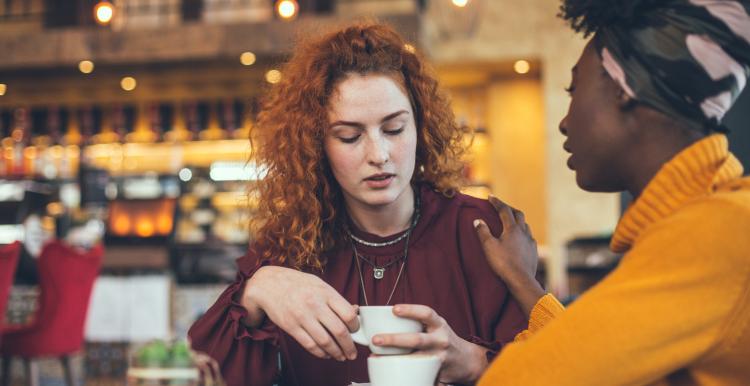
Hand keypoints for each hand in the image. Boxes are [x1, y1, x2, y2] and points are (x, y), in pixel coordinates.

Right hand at [242, 266, 358, 360]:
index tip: (355, 331)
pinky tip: (326, 354)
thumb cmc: (297, 284)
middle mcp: (315, 305)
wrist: (269, 284)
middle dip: (349, 346)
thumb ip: (336, 299)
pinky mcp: (291, 327)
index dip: (355, 326)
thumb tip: (355, 311)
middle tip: (352, 352)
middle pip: (339, 331)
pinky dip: (321, 353)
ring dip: (336, 353)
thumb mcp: (320, 285)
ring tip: (341, 356)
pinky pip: (310, 345)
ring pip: (325, 342)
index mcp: (325, 293)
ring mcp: (302, 317)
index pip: (348, 314)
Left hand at [371, 305, 487, 383]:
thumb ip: (417, 325)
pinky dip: (409, 377)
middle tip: (376, 339)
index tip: (394, 309)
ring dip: (396, 360)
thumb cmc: (443, 340)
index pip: (426, 313)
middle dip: (394, 339)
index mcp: (439, 325)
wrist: (467, 360)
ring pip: (418, 359)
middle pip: (417, 339)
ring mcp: (439, 357)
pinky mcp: (437, 373)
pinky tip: (393, 375)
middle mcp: (440, 340)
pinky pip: (422, 375)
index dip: (410, 310)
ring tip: (377, 357)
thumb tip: (385, 325)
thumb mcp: (435, 327)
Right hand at [474, 196, 544, 316]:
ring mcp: (530, 241)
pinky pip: (529, 237)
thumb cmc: (503, 263)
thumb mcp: (489, 247)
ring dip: (517, 220)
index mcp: (512, 228)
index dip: (497, 202)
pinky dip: (522, 233)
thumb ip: (483, 232)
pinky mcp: (534, 251)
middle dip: (509, 208)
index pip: (504, 210)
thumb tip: (478, 220)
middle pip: (518, 214)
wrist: (521, 280)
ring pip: (525, 225)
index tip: (490, 197)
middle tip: (501, 207)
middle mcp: (523, 232)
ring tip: (511, 222)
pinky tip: (520, 238)